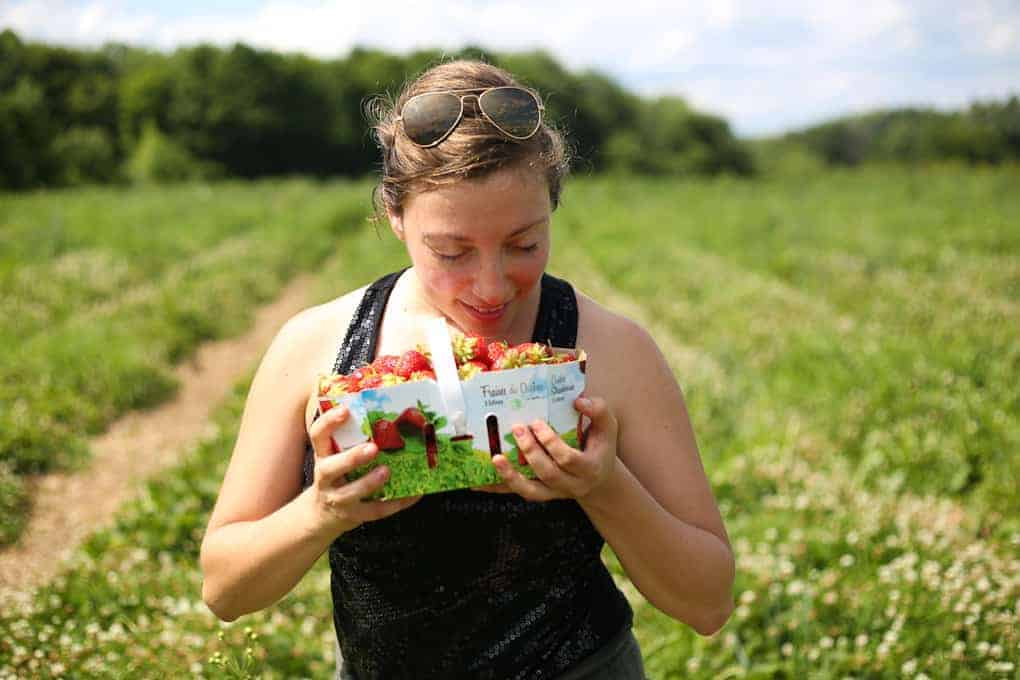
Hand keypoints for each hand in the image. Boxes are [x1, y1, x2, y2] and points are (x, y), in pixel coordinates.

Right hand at [307, 404, 420, 536]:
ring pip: (351, 493)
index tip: (345, 410)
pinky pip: (375, 511)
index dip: (329, 422)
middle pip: (331, 468)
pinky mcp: (353, 515)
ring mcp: (338, 498)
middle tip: (372, 448)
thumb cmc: (336, 477)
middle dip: (352, 458)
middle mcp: (326, 477)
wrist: (322, 515)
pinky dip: (396, 503)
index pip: (318, 435)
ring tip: (387, 471)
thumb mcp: (334, 456)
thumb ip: (350, 439)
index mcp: (323, 456)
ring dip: (370, 482)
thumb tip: (383, 410)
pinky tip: (413, 494)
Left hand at [478, 396, 618, 501]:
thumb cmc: (600, 447)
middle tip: (517, 428)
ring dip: (511, 476)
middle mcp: (571, 485)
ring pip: (531, 491)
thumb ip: (599, 411)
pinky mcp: (540, 494)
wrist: (598, 479)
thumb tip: (579, 401)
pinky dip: (499, 487)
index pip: (568, 459)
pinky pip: (517, 493)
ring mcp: (554, 493)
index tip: (537, 422)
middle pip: (548, 473)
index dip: (551, 442)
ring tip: (496, 458)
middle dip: (531, 451)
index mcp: (589, 468)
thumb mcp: (608, 427)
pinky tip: (479, 481)